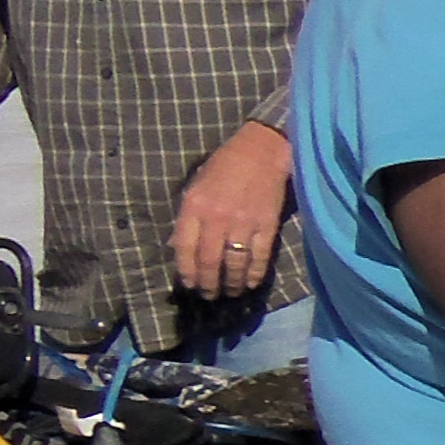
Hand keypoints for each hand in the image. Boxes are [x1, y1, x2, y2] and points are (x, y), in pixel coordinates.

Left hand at [172, 123, 294, 301]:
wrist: (263, 149)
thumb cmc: (225, 165)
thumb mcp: (197, 185)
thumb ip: (188, 216)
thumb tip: (178, 247)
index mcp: (195, 205)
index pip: (184, 246)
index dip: (186, 270)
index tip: (189, 283)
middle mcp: (217, 217)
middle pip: (209, 260)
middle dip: (208, 283)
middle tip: (209, 295)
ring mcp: (243, 222)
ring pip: (234, 262)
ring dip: (230, 283)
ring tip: (229, 293)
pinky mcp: (266, 225)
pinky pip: (259, 256)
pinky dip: (254, 274)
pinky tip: (250, 283)